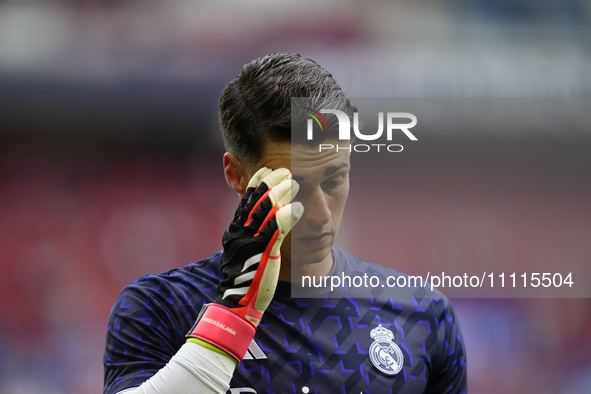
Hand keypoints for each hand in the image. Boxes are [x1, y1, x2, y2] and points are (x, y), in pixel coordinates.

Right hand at [214, 167, 302, 325]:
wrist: (236, 306)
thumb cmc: (245, 280)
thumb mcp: (245, 253)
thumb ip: (251, 235)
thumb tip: (260, 219)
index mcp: (235, 232)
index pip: (246, 202)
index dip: (256, 184)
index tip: (266, 169)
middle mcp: (240, 234)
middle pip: (256, 201)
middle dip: (270, 183)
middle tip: (284, 169)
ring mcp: (251, 243)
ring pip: (266, 212)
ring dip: (280, 194)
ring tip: (293, 182)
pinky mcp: (263, 254)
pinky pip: (276, 232)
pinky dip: (287, 217)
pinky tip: (298, 208)